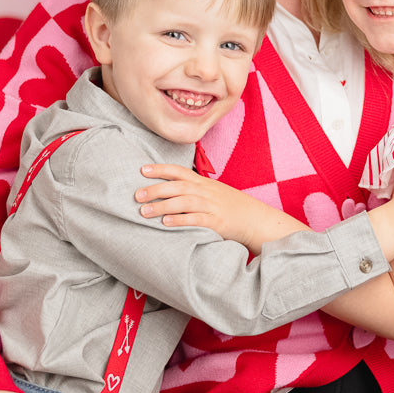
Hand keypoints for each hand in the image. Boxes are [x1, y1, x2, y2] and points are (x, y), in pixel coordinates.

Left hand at [135, 164, 296, 251]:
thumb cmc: (232, 207)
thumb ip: (195, 190)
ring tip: (144, 212)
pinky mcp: (217, 222)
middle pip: (177, 186)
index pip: (180, 171)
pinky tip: (166, 222)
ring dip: (162, 206)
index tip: (142, 170)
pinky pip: (196, 219)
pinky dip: (180, 220)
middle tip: (136, 195)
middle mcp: (207, 192)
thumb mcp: (214, 192)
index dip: (161, 169)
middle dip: (155, 189)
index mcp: (204, 183)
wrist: (257, 220)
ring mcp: (212, 206)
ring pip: (183, 202)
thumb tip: (172, 190)